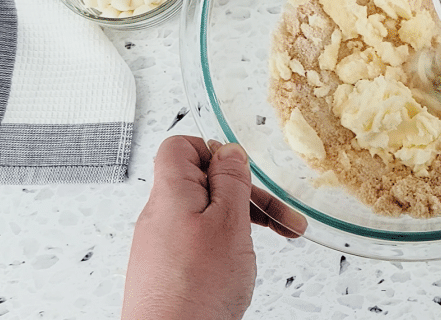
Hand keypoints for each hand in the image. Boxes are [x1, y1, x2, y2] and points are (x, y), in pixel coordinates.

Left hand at [121, 136, 306, 319]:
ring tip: (273, 241)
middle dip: (246, 196)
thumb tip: (229, 152)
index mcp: (170, 195)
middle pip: (203, 184)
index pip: (180, 146)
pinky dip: (224, 246)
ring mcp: (161, 244)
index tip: (242, 172)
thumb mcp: (228, 224)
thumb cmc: (195, 293)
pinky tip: (240, 263)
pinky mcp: (167, 269)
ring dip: (242, 223)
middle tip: (279, 218)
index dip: (214, 152)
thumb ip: (231, 181)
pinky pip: (198, 242)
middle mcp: (160, 216)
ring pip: (205, 215)